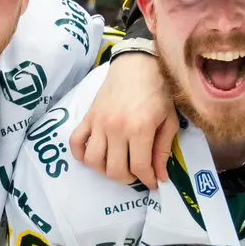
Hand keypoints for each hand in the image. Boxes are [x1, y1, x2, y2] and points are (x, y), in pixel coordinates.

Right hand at [71, 52, 176, 189]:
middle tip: (136, 173)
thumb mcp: (169, 119)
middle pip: (115, 169)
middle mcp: (116, 129)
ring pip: (93, 161)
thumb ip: (163, 149)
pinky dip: (80, 154)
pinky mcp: (88, 117)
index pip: (139, 167)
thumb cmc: (158, 90)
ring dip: (105, 170)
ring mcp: (99, 123)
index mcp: (140, 129)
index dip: (147, 180)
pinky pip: (75, 142)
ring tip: (117, 165)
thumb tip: (160, 177)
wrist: (137, 63)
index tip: (152, 182)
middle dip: (128, 178)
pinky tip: (94, 156)